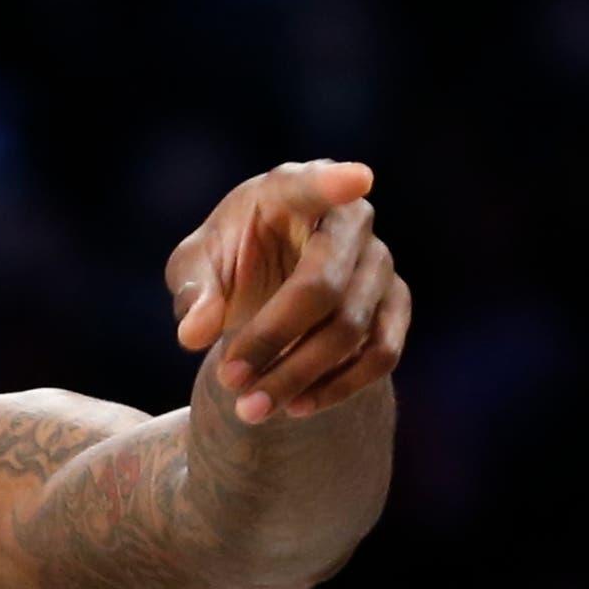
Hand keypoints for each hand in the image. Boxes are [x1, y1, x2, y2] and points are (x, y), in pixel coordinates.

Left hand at [167, 158, 410, 423]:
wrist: (266, 282)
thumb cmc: (227, 261)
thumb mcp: (196, 267)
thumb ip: (194, 291)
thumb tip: (193, 332)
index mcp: (292, 192)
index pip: (315, 184)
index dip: (335, 183)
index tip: (357, 180)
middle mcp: (348, 221)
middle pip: (323, 285)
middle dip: (273, 340)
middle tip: (228, 381)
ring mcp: (379, 262)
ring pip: (351, 328)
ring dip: (298, 375)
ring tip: (250, 409)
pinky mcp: (395, 303)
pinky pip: (382, 353)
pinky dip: (338, 387)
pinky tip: (296, 407)